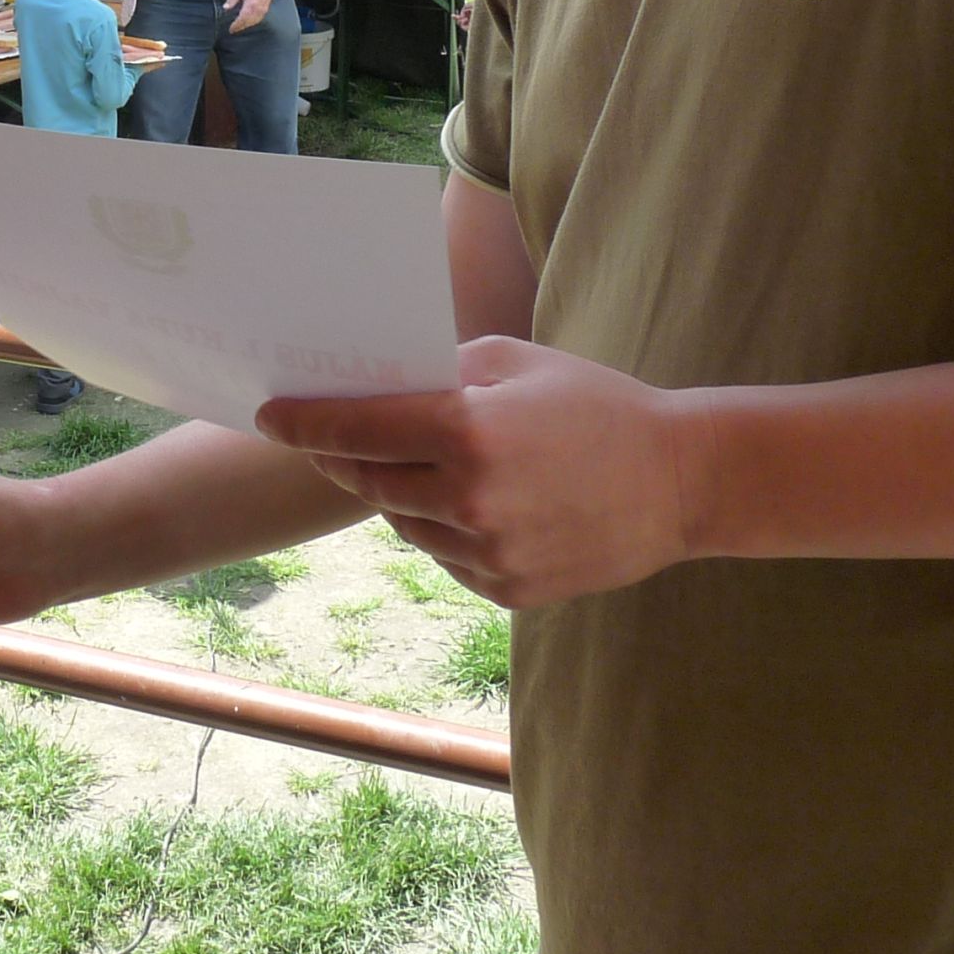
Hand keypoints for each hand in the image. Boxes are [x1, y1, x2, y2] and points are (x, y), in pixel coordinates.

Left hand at [222, 0, 273, 33]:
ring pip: (253, 22)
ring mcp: (263, 10)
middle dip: (240, 27)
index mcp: (250, 3)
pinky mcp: (265, 9)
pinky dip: (252, 23)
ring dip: (245, 26)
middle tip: (233, 29)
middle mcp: (258, 8)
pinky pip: (258, 20)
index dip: (236, 25)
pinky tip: (247, 22)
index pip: (242, 18)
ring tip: (239, 27)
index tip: (231, 29)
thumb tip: (225, 8)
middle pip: (247, 22)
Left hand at [254, 337, 702, 608]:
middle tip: (321, 438)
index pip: (356, 429)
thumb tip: (375, 385)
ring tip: (413, 465)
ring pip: (403, 523)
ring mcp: (488, 552)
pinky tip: (468, 502)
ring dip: (394, 494)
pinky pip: (444, 555)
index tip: (270, 415)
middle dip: (340, 457)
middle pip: (369, 481)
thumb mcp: (517, 363)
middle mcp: (470, 500)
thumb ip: (442, 372)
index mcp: (469, 434)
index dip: (304, 422)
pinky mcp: (506, 590)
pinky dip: (440, 528)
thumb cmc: (597, 406)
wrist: (682, 482)